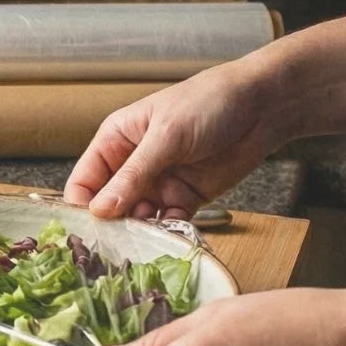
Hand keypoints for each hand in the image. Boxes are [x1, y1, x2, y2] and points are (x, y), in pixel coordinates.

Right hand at [65, 63, 282, 219]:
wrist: (263, 106)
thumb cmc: (208, 103)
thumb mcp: (165, 136)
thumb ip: (133, 175)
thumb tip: (100, 210)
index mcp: (116, 141)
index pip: (85, 181)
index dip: (82, 206)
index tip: (89, 228)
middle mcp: (132, 165)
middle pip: (108, 205)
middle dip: (112, 224)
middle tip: (118, 241)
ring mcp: (159, 183)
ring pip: (136, 218)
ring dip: (140, 230)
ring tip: (148, 237)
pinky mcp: (185, 197)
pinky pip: (168, 222)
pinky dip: (168, 230)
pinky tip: (173, 231)